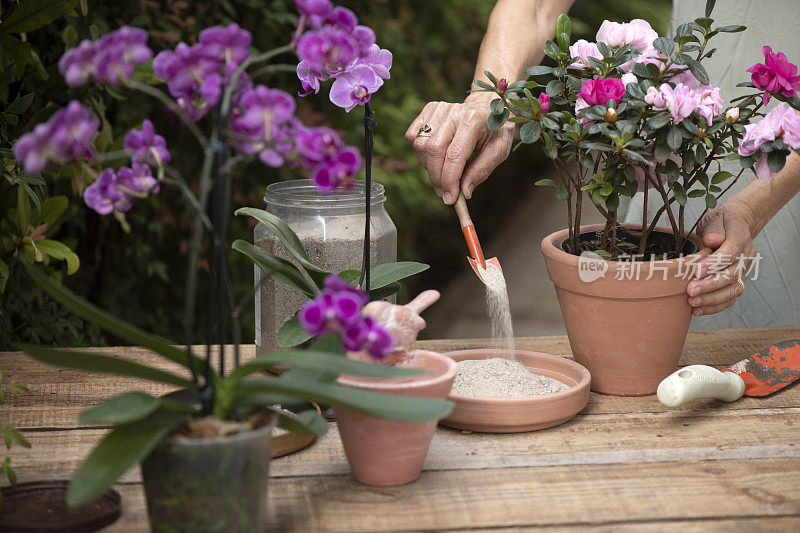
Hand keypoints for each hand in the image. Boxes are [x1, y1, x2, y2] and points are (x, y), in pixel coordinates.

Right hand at [405, 93, 513, 203]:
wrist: (490, 107)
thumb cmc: (496, 131)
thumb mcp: (498, 152)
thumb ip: (481, 171)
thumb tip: (464, 192)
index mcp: (474, 120)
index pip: (454, 155)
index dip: (449, 181)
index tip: (450, 199)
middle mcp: (455, 111)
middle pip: (434, 151)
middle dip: (437, 177)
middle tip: (445, 192)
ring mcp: (440, 108)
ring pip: (421, 145)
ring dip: (429, 166)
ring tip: (443, 172)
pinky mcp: (429, 109)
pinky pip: (413, 136)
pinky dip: (420, 152)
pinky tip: (435, 156)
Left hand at [687, 199, 757, 316]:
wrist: (735, 224)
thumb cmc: (720, 221)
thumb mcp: (714, 217)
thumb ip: (713, 229)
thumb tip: (712, 240)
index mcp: (740, 238)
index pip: (729, 254)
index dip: (713, 264)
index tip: (695, 271)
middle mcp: (746, 257)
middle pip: (731, 275)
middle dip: (710, 285)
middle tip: (690, 291)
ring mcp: (743, 271)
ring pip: (732, 290)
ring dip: (712, 299)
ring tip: (692, 303)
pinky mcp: (738, 281)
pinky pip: (730, 298)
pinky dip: (715, 306)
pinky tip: (698, 310)